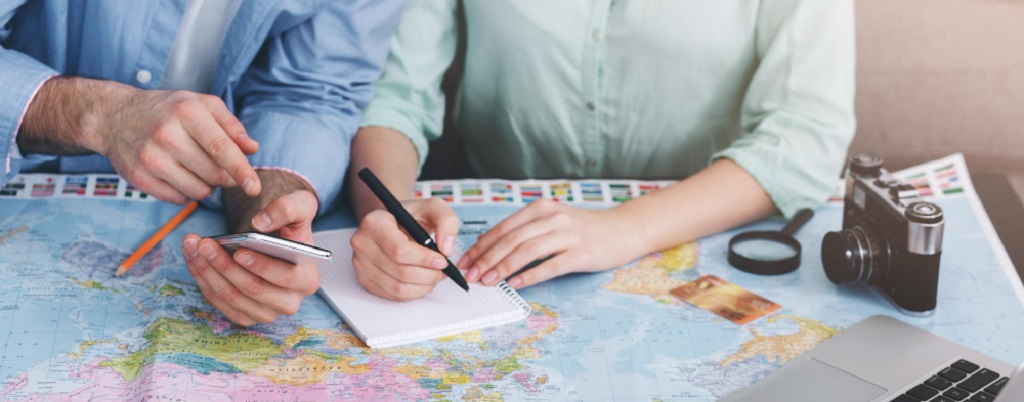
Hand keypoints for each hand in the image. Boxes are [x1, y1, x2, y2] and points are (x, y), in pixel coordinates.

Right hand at [98, 89, 260, 202]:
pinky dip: (186, 191)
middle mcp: (167, 136)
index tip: (255, 188)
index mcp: (187, 113)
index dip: (242, 171)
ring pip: (199, 191)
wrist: (114, 116)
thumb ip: (231, 125)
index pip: (222, 149)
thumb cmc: (166, 110)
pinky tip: (177, 173)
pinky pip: (179, 199)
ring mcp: (150, 159)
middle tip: (220, 166)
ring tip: (195, 166)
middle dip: (226, 177)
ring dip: (206, 185)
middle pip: (214, 174)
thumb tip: (252, 149)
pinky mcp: (139, 178)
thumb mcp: (201, 104)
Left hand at [182, 190, 318, 325]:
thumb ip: (287, 209)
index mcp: (307, 280)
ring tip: (193, 246)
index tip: (239, 251)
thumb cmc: (290, 224)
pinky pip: (219, 301)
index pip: (285, 277)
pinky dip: (203, 279)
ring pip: (231, 296)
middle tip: (204, 244)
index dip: (261, 266)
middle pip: (253, 289)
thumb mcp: (299, 206)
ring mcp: (266, 313)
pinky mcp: (244, 316)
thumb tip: (261, 223)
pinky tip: (193, 258)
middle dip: (225, 266)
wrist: (276, 239)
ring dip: (208, 271)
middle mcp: (289, 302)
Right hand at [350, 198, 460, 300]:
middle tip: (443, 271)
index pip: (400, 250)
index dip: (425, 260)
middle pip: (400, 271)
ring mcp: (360, 263)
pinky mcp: (364, 278)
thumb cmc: (412, 215)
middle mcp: (362, 242)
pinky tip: (422, 282)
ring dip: (423, 286)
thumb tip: (446, 249)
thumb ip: (446, 222)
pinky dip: (413, 292)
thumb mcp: (433, 208)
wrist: (393, 222)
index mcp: (375, 222)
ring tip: (435, 276)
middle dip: (428, 275)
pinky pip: (392, 295)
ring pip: (397, 287)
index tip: (443, 261)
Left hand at [460, 198, 639, 288]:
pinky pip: (551, 265)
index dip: (481, 246)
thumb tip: (489, 246)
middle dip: (487, 259)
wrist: (623, 230)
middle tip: (470, 275)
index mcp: (541, 208)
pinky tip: (516, 284)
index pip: (504, 228)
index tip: (466, 261)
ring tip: (488, 281)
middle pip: (511, 239)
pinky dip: (531, 275)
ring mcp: (568, 235)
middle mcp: (553, 218)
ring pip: (527, 251)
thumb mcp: (552, 220)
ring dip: (504, 268)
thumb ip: (525, 230)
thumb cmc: (584, 228)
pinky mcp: (581, 253)